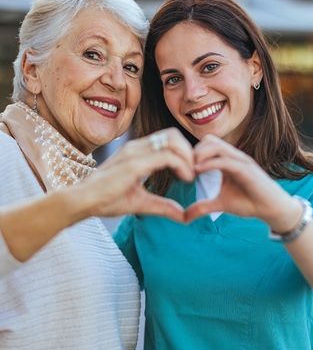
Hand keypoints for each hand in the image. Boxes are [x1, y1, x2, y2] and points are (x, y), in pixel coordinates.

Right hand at [77, 128, 193, 221]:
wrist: (82, 201)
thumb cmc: (105, 200)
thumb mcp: (141, 202)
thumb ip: (162, 206)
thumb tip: (183, 215)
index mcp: (137, 152)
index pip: (168, 139)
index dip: (184, 152)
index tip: (190, 172)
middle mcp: (137, 147)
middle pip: (173, 134)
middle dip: (189, 151)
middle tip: (193, 172)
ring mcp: (135, 152)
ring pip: (173, 141)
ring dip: (188, 157)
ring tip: (190, 176)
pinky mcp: (134, 163)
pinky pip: (166, 156)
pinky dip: (181, 165)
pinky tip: (185, 179)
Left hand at [185, 135, 300, 230]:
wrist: (272, 209)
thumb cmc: (249, 203)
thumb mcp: (220, 204)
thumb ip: (203, 207)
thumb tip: (184, 217)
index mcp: (227, 161)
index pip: (206, 145)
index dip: (192, 153)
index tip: (181, 168)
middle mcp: (234, 157)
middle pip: (209, 140)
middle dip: (193, 151)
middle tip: (183, 168)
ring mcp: (240, 161)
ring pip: (216, 145)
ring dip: (199, 154)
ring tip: (189, 170)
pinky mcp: (246, 169)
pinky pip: (225, 160)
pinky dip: (209, 164)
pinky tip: (197, 172)